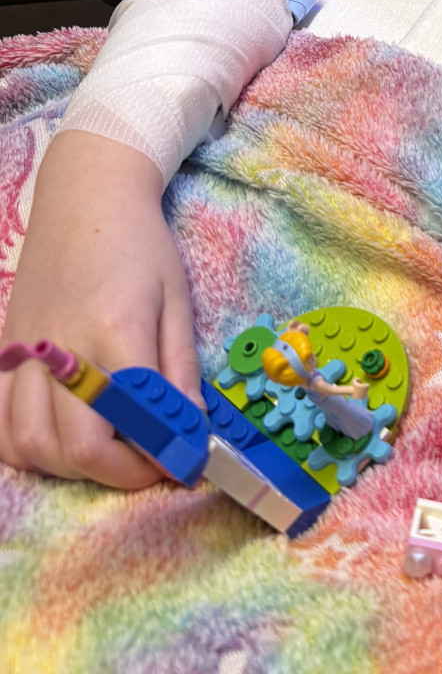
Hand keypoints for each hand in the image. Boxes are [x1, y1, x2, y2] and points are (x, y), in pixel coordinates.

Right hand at [0, 132, 199, 487]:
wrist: (85, 199)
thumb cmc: (140, 245)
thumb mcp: (175, 301)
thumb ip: (180, 370)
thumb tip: (190, 430)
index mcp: (116, 328)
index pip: (136, 416)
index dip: (162, 453)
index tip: (184, 462)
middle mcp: (61, 348)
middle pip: (77, 448)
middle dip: (121, 473)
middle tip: (151, 461)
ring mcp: (23, 354)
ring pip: (30, 446)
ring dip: (73, 468)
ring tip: (110, 451)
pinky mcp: (2, 355)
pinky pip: (0, 425)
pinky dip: (28, 449)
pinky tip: (60, 440)